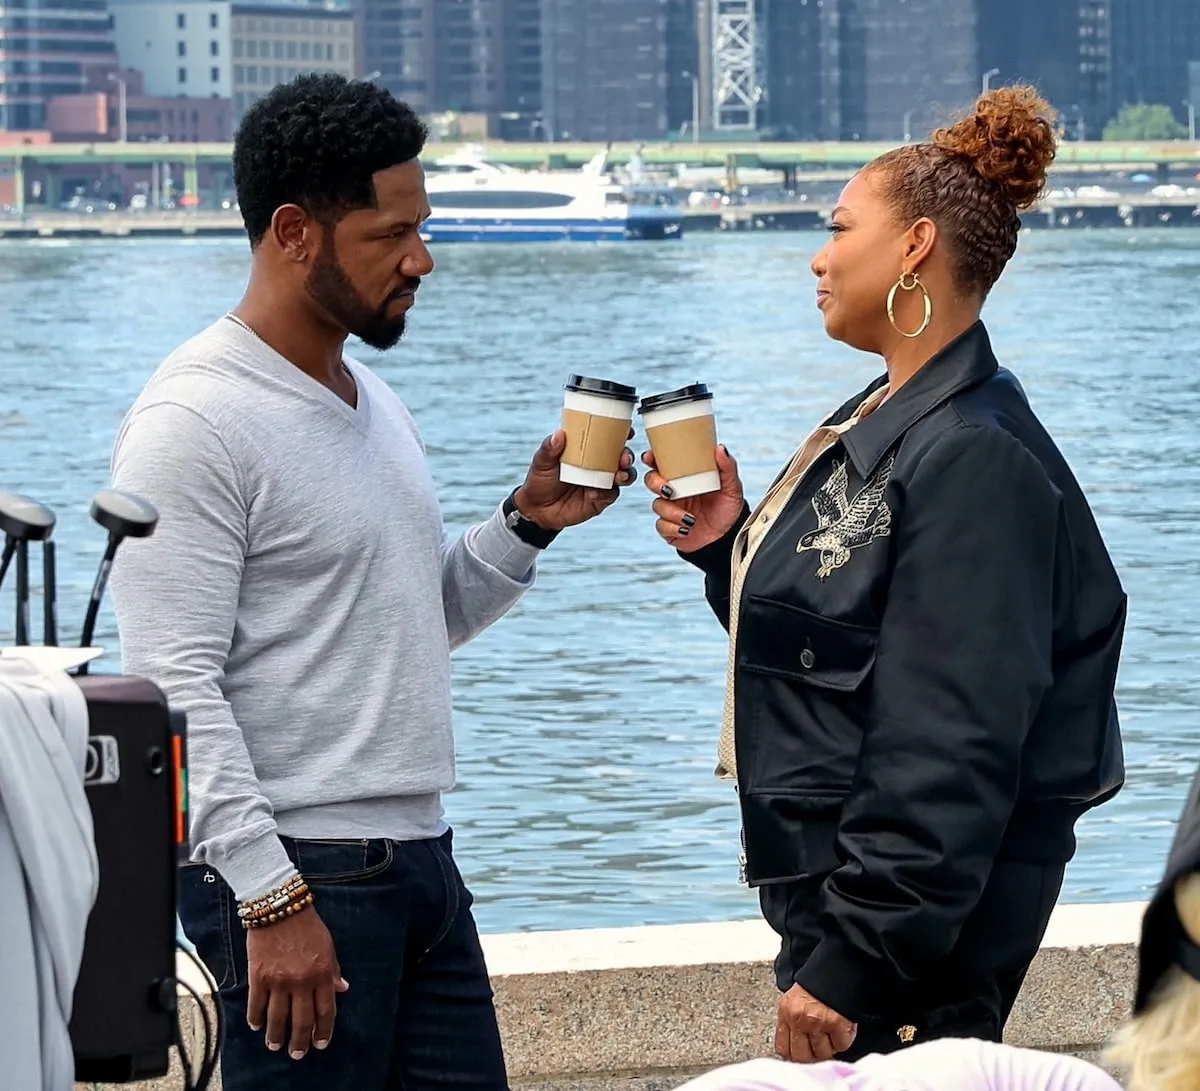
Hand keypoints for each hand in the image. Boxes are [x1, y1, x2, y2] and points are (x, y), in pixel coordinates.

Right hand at [246, 908, 348, 1059]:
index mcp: (322, 973)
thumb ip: (333, 970)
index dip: (324, 1030)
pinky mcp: (258, 976)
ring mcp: (279, 980)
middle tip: (298, 1054)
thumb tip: (342, 989)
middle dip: (301, 1041)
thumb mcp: (328, 945)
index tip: (321, 1043)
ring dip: (277, 1036)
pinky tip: (257, 1026)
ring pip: (278, 1018)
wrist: (279, 906)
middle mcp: (302, 980)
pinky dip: (256, 1019)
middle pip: (302, 1020)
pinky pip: (257, 1005)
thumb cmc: (307, 924)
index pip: (326, 1010)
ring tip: (276, 1046)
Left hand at [514, 429, 635, 530]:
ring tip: (618, 476)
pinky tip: (594, 493)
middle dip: (627, 456)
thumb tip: (559, 434)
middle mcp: (598, 465)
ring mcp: (601, 482)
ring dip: (625, 474)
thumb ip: (549, 449)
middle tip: (624, 457)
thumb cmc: (540, 481)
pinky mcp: (600, 499)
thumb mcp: (542, 462)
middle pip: (621, 457)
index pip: (607, 438)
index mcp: (587, 450)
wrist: (537, 510)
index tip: (627, 431)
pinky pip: (610, 495)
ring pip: (623, 476)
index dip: (621, 433)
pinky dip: (606, 493)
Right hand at [643, 444, 744, 551]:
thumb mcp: (732, 487)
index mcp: (685, 477)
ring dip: (672, 512)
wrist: (728, 537)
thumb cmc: (728, 508)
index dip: (652, 458)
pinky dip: (673, 528)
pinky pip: (661, 526)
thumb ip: (728, 467)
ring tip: (691, 519)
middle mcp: (675, 492)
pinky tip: (687, 529)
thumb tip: (720, 448)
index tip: (650, 457)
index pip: (663, 463)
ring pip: (657, 505)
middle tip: (670, 491)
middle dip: (655, 483)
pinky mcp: (669, 528)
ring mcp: (670, 510)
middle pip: (651, 481)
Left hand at [775, 984, 856, 1062]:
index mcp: (786, 1012)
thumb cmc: (817, 984)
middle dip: (812, 1056)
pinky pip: (841, 1045)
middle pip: (802, 1056)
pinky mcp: (836, 1023)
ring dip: (830, 1047)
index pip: (783, 1048)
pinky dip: (844, 1040)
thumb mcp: (795, 999)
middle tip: (820, 1048)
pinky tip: (842, 1028)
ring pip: (823, 1053)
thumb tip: (795, 1047)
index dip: (794, 1055)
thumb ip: (792, 1022)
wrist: (837, 968)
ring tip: (832, 1034)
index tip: (802, 1055)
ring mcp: (817, 1022)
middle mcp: (799, 1018)